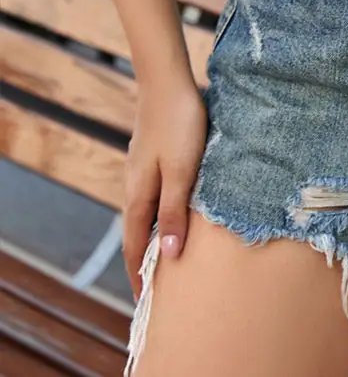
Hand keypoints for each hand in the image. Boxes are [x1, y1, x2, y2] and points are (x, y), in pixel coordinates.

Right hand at [122, 74, 207, 299]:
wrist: (168, 81)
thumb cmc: (180, 125)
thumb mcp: (182, 172)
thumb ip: (174, 212)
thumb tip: (167, 255)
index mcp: (139, 196)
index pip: (133, 245)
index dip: (139, 273)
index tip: (147, 300)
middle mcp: (134, 186)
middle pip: (136, 231)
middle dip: (145, 258)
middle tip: (161, 284)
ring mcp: (141, 169)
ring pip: (145, 211)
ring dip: (153, 234)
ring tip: (169, 252)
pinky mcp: (151, 156)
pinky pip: (152, 194)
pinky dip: (159, 212)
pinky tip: (174, 210)